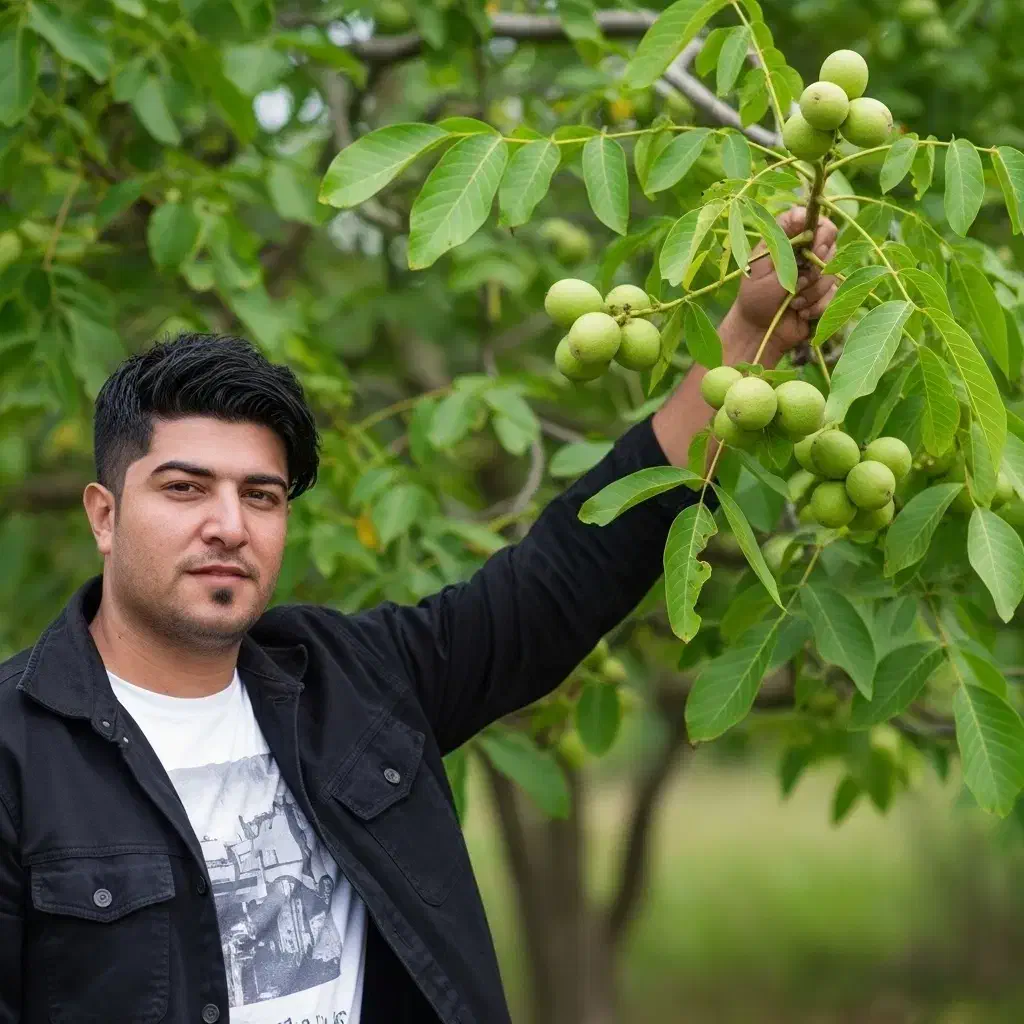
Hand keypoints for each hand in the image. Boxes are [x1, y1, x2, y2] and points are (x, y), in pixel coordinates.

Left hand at [725, 206, 838, 364]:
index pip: (810, 218)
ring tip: (792, 302)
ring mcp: (816, 273)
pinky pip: (834, 294)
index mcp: (787, 241)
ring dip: (812, 290)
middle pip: (830, 242)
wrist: (759, 333)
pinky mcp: (824, 294)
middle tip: (802, 279)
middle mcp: (805, 253)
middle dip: (818, 264)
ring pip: (833, 272)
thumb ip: (785, 245)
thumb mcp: (763, 268)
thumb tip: (807, 222)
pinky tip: (801, 312)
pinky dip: (817, 306)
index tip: (815, 244)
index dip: (819, 228)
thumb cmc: (755, 298)